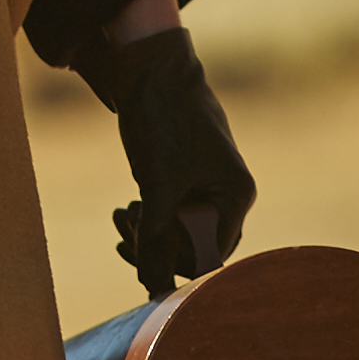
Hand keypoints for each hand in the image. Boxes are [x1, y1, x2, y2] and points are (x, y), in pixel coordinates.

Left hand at [81, 23, 253, 299]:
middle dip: (158, 245)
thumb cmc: (163, 121)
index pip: (211, 255)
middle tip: (126, 230)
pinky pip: (169, 215)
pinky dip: (147, 218)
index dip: (176, 261)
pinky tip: (125, 211)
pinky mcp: (185, 179)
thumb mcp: (157, 184)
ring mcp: (207, 187)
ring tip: (123, 215)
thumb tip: (151, 288)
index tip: (143, 251)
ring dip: (148, 233)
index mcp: (235, 196)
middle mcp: (227, 195)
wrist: (149, 70)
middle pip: (195, 247)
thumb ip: (155, 236)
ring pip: (178, 232)